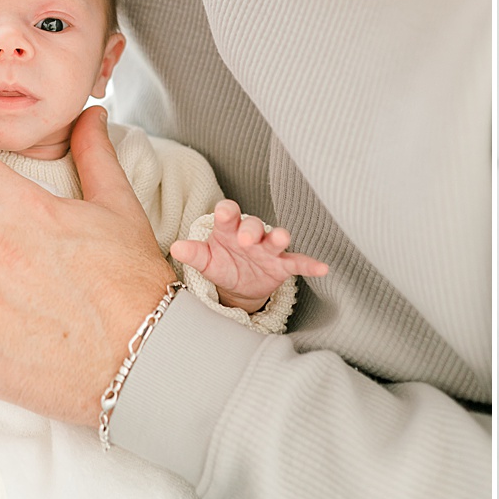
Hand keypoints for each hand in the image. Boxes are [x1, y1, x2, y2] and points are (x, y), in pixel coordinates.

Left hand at [171, 200, 327, 313]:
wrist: (239, 285)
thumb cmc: (222, 264)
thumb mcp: (206, 260)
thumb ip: (194, 253)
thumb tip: (175, 247)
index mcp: (229, 229)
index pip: (228, 214)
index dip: (227, 213)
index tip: (224, 214)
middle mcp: (251, 235)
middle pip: (254, 225)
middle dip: (252, 230)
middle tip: (246, 239)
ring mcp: (269, 249)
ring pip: (277, 239)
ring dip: (280, 237)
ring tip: (283, 238)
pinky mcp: (283, 265)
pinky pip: (298, 262)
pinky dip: (310, 265)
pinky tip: (322, 268)